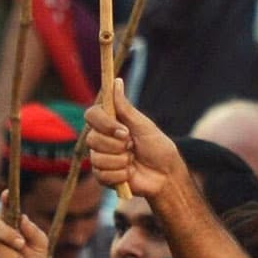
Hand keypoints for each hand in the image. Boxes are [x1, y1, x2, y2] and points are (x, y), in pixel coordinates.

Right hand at [82, 78, 182, 200]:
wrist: (166, 175)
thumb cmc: (157, 147)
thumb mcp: (143, 125)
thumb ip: (125, 108)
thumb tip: (116, 81)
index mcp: (110, 123)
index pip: (92, 115)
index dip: (105, 124)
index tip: (124, 131)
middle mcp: (102, 139)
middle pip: (92, 138)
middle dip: (117, 146)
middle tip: (133, 147)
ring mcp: (101, 158)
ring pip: (97, 158)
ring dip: (121, 161)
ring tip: (133, 161)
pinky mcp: (103, 176)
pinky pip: (102, 175)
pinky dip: (121, 175)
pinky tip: (130, 174)